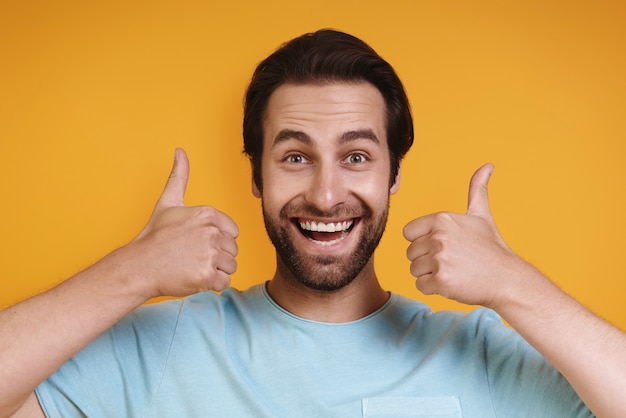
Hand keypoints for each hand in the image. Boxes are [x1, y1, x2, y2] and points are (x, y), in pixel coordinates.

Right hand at [128, 148, 238, 297]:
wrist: (139, 266)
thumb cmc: (154, 237)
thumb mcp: (168, 202)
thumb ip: (179, 176)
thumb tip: (180, 151)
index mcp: (207, 214)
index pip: (232, 232)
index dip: (217, 239)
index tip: (197, 242)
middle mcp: (211, 232)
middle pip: (232, 250)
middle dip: (216, 256)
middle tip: (192, 256)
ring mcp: (209, 254)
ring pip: (230, 266)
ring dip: (215, 271)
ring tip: (193, 266)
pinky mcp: (207, 276)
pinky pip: (224, 283)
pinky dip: (212, 285)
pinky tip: (195, 278)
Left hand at [403, 164, 524, 308]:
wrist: (507, 279)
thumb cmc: (492, 248)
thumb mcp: (481, 216)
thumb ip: (477, 190)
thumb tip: (488, 165)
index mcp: (442, 219)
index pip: (408, 233)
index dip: (423, 242)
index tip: (443, 246)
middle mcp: (439, 236)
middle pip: (410, 253)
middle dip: (427, 260)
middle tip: (452, 261)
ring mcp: (439, 259)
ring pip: (414, 270)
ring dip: (429, 274)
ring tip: (453, 271)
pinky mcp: (441, 280)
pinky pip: (420, 285)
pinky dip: (433, 288)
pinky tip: (453, 283)